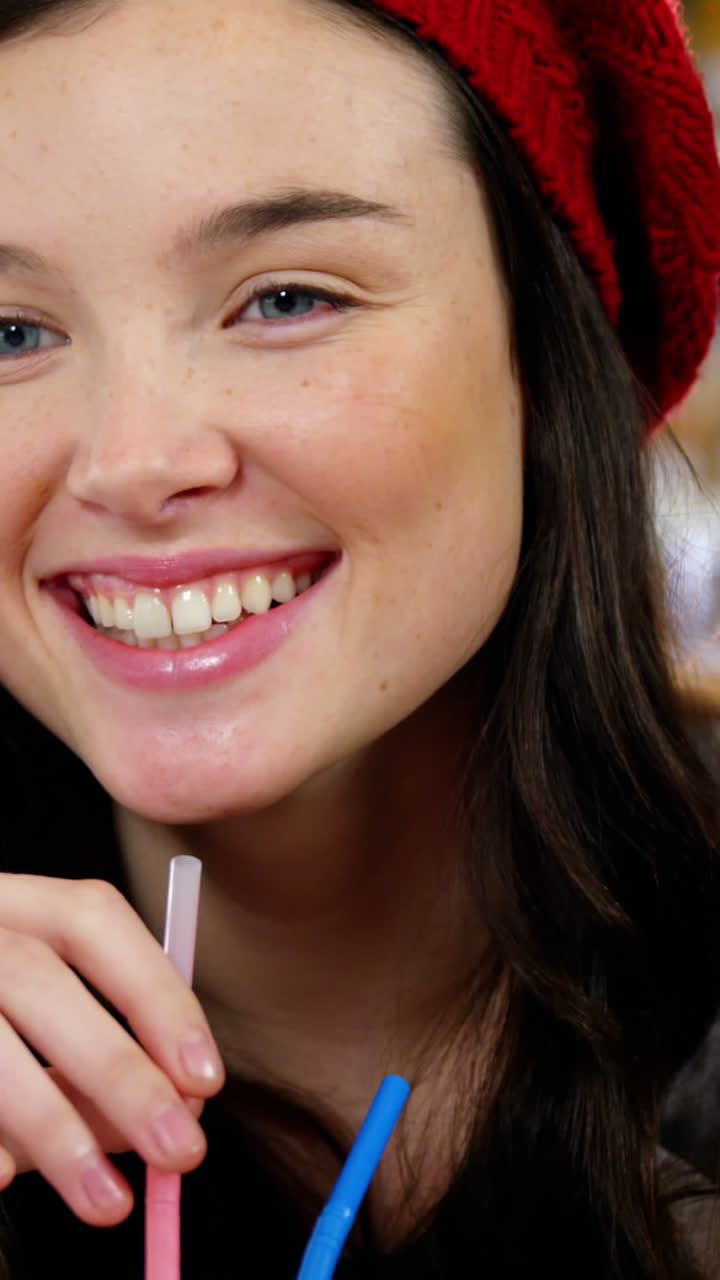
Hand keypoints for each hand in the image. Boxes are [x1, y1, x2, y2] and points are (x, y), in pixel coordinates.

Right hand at [0, 875, 224, 1224]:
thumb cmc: (2, 1021)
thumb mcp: (49, 1014)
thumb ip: (104, 1055)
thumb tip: (181, 1110)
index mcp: (13, 902)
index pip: (92, 919)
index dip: (154, 993)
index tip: (206, 1076)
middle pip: (38, 981)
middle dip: (119, 1070)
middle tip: (180, 1151)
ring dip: (56, 1130)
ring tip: (110, 1202)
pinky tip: (6, 1176)